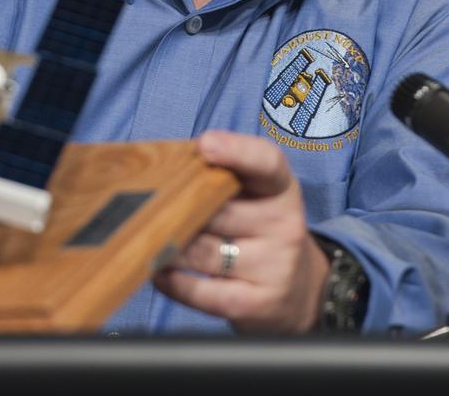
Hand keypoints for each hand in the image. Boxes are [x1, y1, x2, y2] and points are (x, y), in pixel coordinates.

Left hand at [152, 129, 330, 333]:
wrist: (300, 293)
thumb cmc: (261, 233)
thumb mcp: (258, 198)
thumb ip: (223, 179)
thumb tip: (166, 168)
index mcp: (281, 190)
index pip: (267, 163)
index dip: (237, 150)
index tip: (205, 144)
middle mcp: (283, 225)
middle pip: (217, 210)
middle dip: (180, 208)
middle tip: (149, 204)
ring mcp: (273, 267)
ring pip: (202, 250)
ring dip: (169, 245)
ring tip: (148, 239)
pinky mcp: (256, 304)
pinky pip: (202, 291)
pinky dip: (173, 281)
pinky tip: (159, 272)